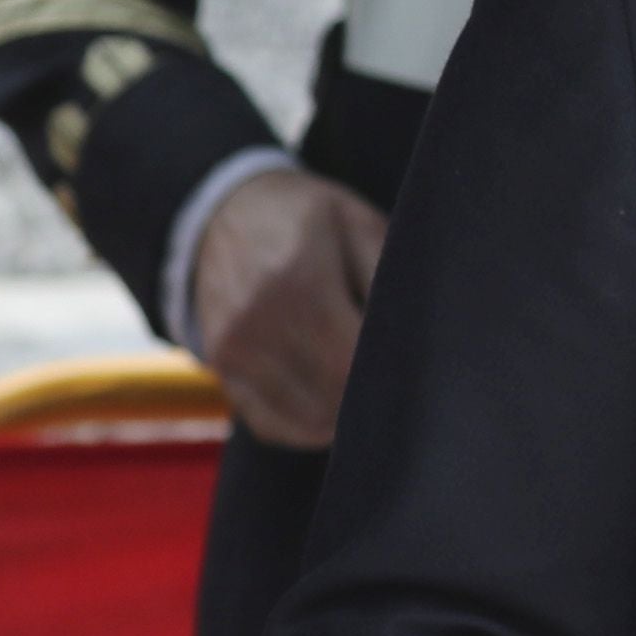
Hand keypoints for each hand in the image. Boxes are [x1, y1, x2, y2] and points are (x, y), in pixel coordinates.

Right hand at [191, 167, 390, 447]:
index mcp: (296, 281)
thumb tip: (415, 336)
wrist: (226, 209)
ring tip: (368, 387)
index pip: (352, 362)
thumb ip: (386, 277)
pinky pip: (271, 425)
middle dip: (372, 398)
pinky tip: (332, 405)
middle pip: (331, 398)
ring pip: (306, 419)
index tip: (415, 367)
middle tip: (400, 382)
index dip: (391, 375)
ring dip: (343, 417)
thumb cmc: (306, 216)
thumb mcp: (357, 223)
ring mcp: (231, 350)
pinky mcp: (221, 367)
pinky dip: (307, 425)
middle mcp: (255, 322)